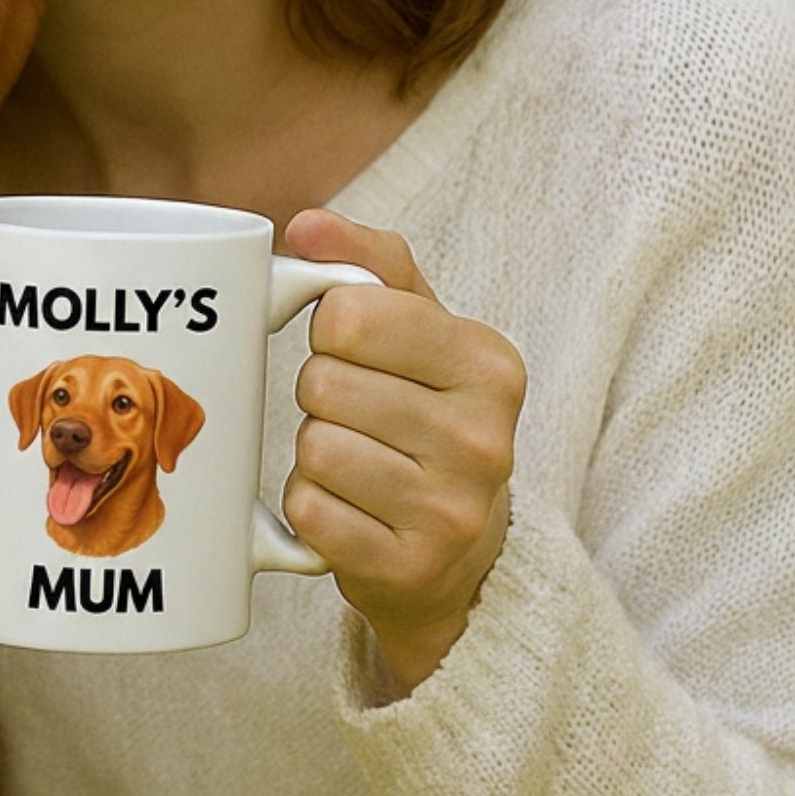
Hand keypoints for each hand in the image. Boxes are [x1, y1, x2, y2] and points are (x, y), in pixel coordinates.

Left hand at [282, 209, 524, 694]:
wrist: (460, 552)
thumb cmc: (425, 412)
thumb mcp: (417, 325)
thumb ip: (365, 261)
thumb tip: (306, 226)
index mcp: (488, 362)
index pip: (348, 313)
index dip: (331, 327)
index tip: (354, 348)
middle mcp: (483, 438)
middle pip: (322, 382)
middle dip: (321, 393)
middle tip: (356, 413)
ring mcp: (452, 511)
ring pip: (314, 448)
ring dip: (314, 453)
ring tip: (357, 461)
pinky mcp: (408, 569)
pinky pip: (308, 511)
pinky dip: (310, 507)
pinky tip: (349, 508)